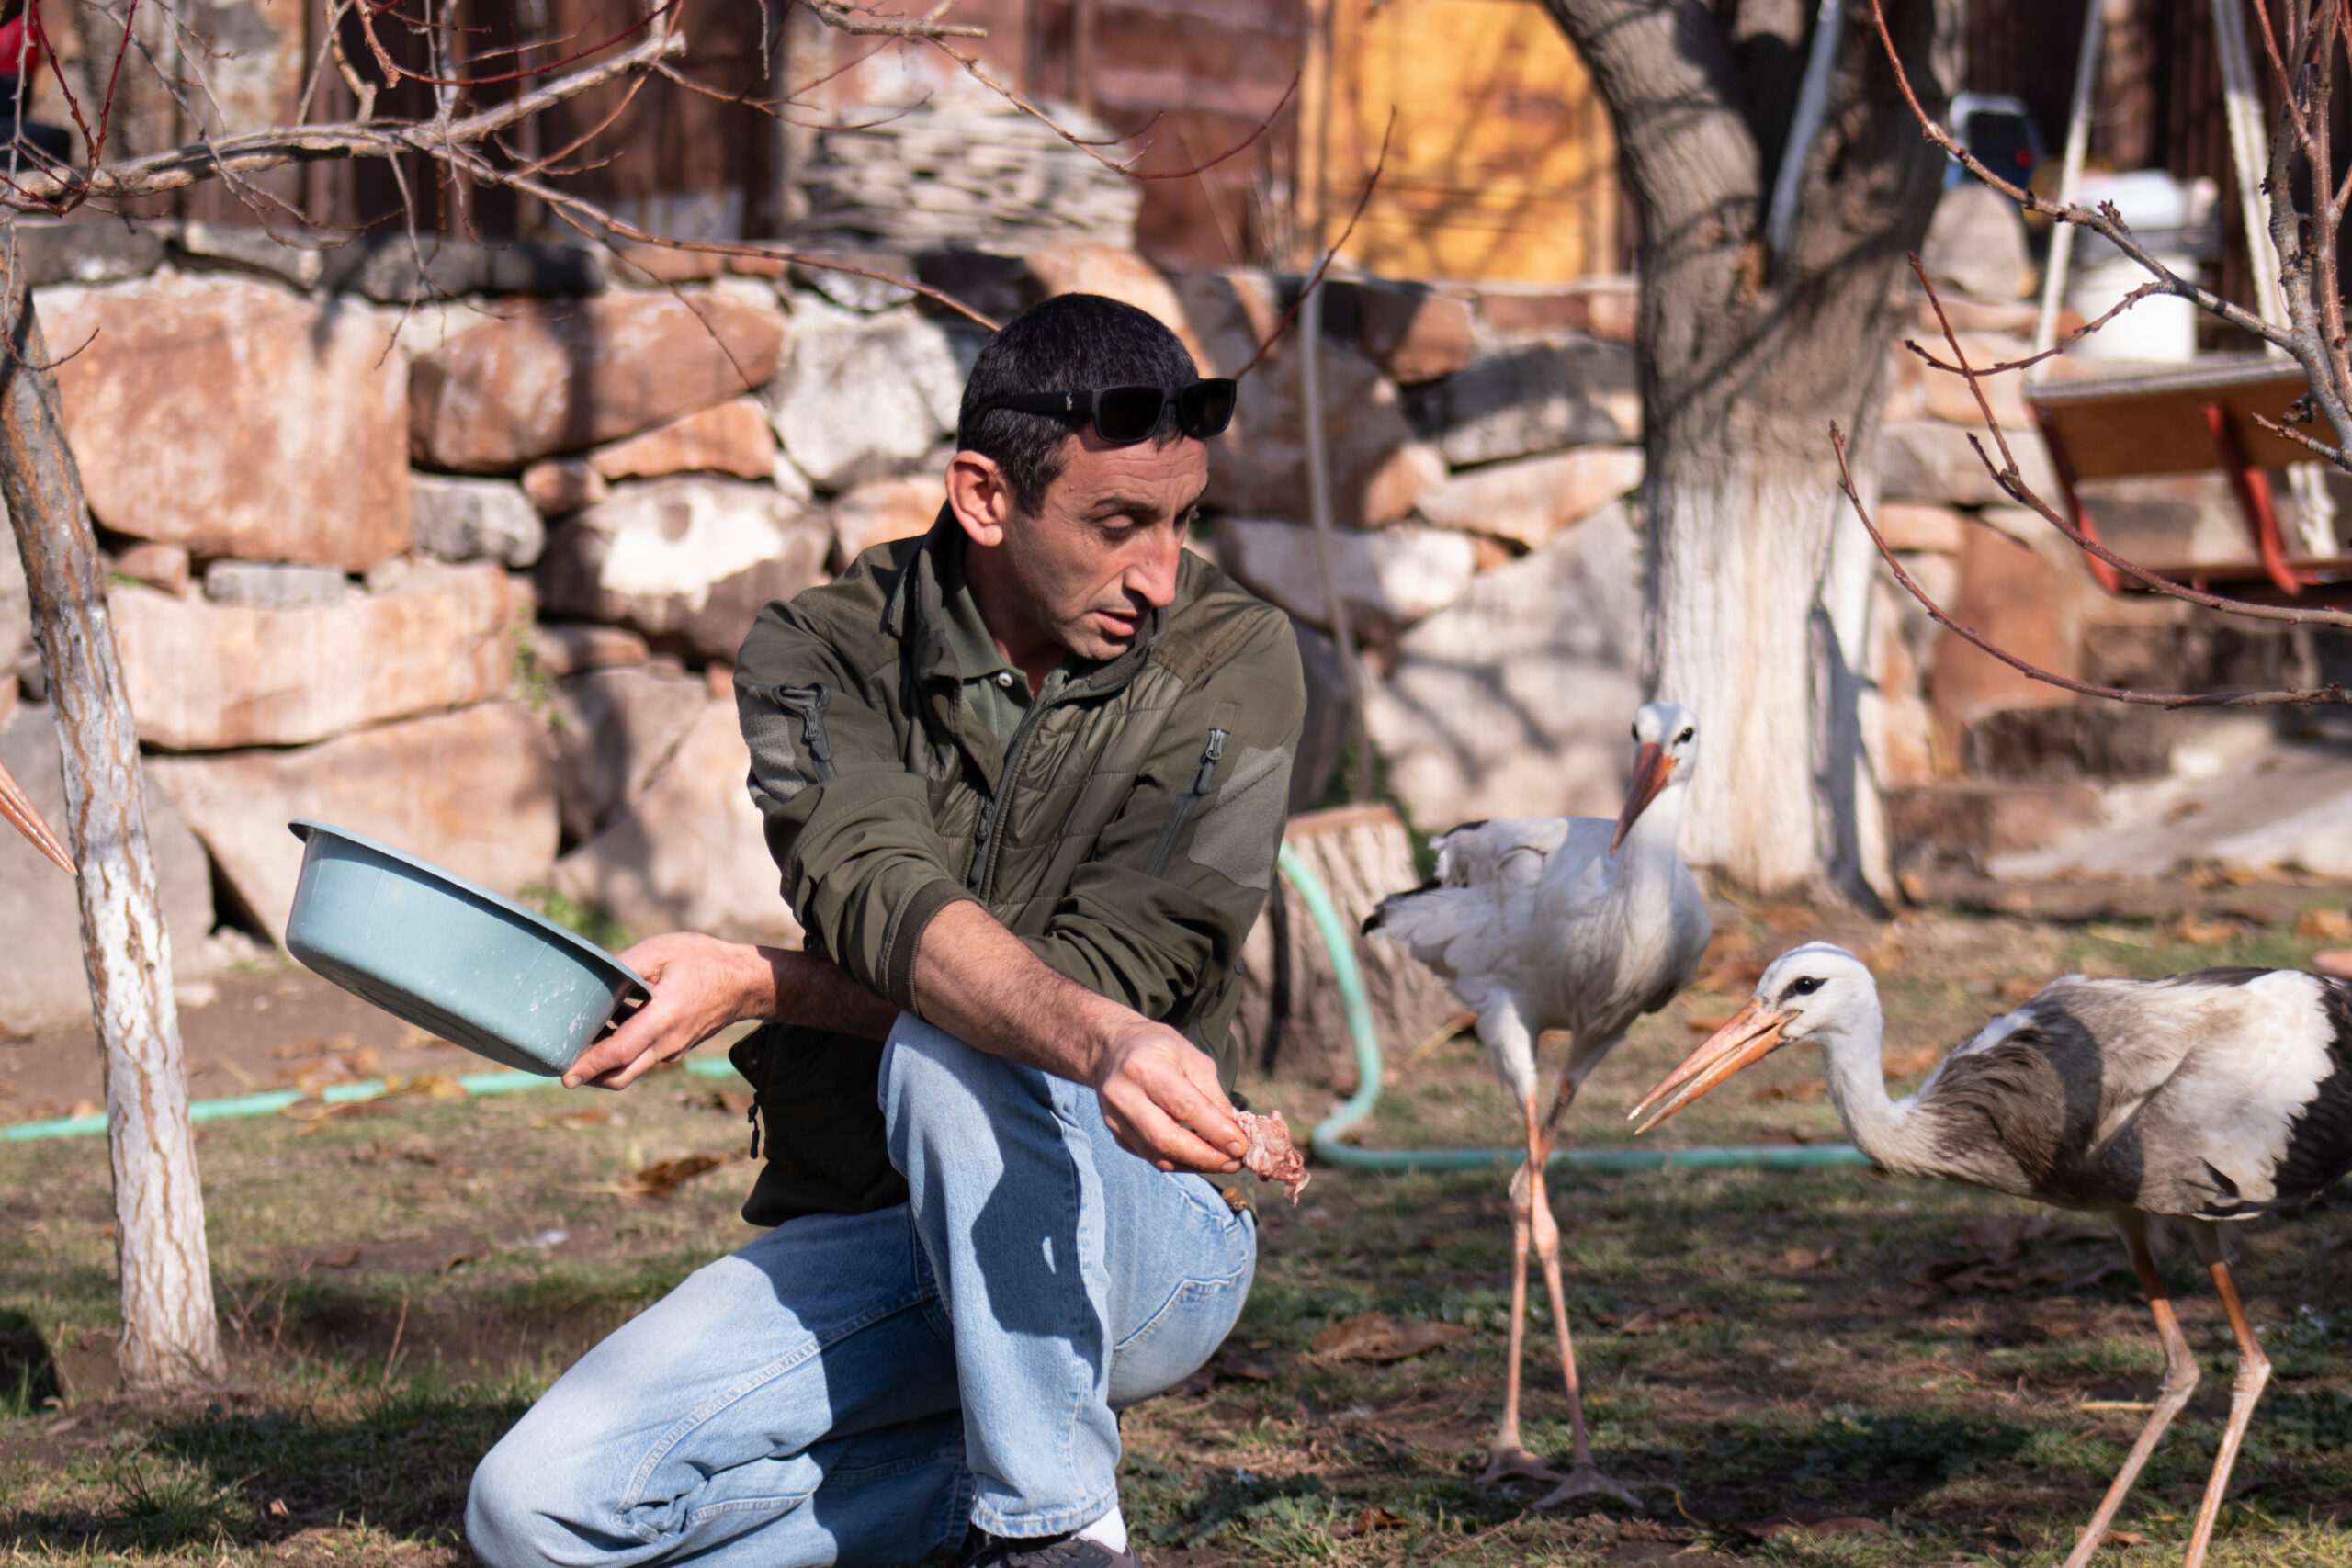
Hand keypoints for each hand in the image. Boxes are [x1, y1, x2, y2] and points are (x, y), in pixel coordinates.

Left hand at [563, 932, 758, 1089]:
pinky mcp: (676, 1049)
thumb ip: (625, 966)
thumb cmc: (703, 961)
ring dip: (604, 1062)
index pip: (620, 1052)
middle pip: (621, 1075)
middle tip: (560, 1067)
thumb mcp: (661, 950)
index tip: (565, 1077)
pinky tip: (611, 1023)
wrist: (745, 982)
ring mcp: (673, 1050)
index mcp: (664, 1018)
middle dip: (588, 1076)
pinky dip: (622, 1051)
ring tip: (581, 1038)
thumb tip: (590, 978)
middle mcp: (668, 1043)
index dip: (590, 1066)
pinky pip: (643, 1058)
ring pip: (630, 1069)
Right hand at [1090, 1019, 1247, 1174]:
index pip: (1184, 1106)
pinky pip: (1151, 1157)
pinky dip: (1180, 1162)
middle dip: (1204, 1157)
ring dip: (1195, 1164)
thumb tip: (1232, 1132)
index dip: (1215, 1130)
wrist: (1111, 1050)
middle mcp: (1123, 1095)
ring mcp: (1115, 1118)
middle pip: (1166, 1139)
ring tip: (1222, 1162)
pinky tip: (1199, 1157)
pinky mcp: (1116, 1135)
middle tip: (1233, 1162)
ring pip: (1158, 1155)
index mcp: (1144, 1067)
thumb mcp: (1191, 1058)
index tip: (1240, 1146)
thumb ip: (1212, 1095)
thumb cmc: (1158, 1049)